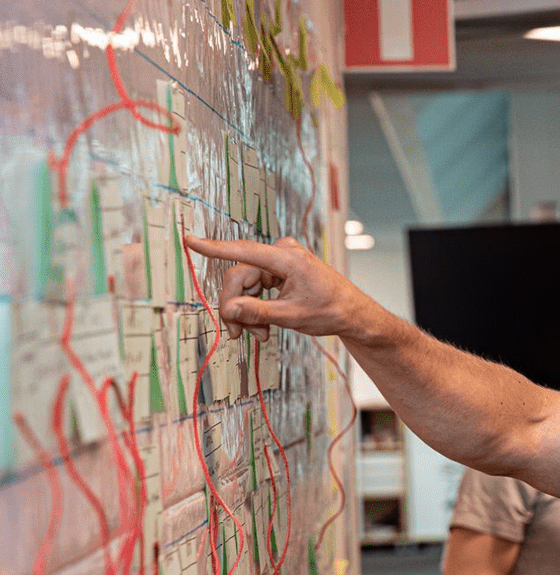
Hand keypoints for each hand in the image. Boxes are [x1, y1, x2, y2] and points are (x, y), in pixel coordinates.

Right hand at [183, 234, 382, 342]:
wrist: (354, 314)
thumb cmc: (331, 312)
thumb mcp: (291, 317)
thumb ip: (257, 312)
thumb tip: (227, 309)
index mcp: (288, 259)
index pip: (243, 252)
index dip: (213, 248)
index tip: (189, 240)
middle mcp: (284, 253)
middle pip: (240, 276)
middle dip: (237, 307)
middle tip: (237, 334)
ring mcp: (282, 260)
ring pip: (246, 284)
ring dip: (247, 310)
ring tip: (260, 334)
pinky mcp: (281, 269)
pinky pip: (257, 285)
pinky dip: (257, 306)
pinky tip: (264, 326)